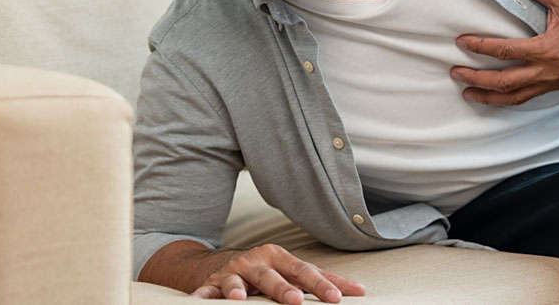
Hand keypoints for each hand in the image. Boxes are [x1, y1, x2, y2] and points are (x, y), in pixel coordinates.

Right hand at [189, 244, 364, 302]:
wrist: (215, 264)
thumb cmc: (264, 271)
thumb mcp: (289, 271)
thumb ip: (320, 280)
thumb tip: (359, 290)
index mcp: (279, 259)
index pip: (305, 272)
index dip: (321, 285)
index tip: (338, 298)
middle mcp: (257, 262)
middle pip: (272, 277)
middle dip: (284, 289)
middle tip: (297, 301)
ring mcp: (233, 272)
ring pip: (236, 281)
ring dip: (237, 289)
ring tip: (241, 298)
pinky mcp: (210, 283)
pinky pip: (206, 291)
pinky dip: (202, 296)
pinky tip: (200, 301)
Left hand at [452, 0, 558, 105]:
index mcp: (547, 49)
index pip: (504, 51)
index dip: (480, 47)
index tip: (461, 43)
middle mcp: (548, 71)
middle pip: (504, 82)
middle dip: (477, 79)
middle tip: (455, 74)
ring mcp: (554, 82)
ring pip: (516, 97)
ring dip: (490, 97)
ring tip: (469, 94)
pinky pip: (530, 97)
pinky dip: (510, 98)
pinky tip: (497, 95)